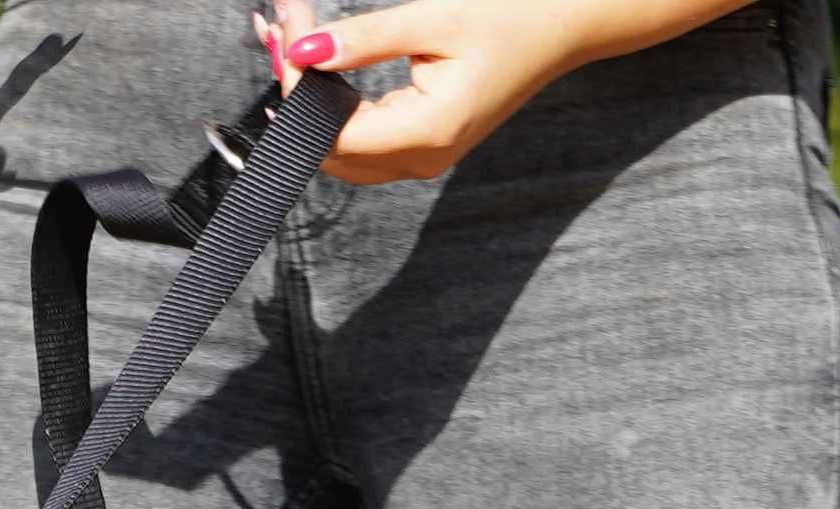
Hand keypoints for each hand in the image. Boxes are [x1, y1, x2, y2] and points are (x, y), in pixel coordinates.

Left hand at [260, 0, 745, 184]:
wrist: (565, 29)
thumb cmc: (513, 19)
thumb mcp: (434, 20)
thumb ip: (365, 38)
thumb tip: (302, 49)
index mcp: (427, 132)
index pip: (333, 133)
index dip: (297, 93)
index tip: (280, 39)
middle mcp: (422, 158)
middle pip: (327, 148)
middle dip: (293, 94)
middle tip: (274, 30)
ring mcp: (422, 158)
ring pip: (338, 149)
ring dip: (307, 101)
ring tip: (286, 40)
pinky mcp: (422, 146)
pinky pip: (360, 140)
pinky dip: (331, 106)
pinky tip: (314, 67)